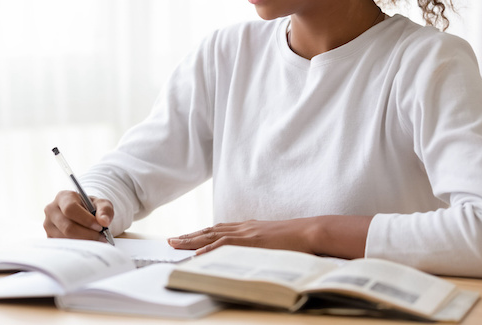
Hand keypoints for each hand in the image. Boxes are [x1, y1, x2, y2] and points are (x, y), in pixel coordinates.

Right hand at [43, 190, 113, 241]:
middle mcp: (51, 210)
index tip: (100, 226)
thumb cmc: (91, 207)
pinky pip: (63, 246)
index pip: (70, 209)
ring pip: (65, 239)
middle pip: (67, 227)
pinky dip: (78, 247)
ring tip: (97, 240)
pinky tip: (88, 244)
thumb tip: (104, 221)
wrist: (82, 214)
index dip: (86, 219)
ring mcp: (48, 225)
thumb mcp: (101, 204)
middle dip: (87, 234)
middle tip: (102, 237)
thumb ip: (105, 210)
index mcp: (63, 197)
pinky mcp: (49, 237)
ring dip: (84, 242)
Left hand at [167, 216, 369, 258]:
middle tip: (170, 241)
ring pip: (212, 236)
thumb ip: (261, 244)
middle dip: (189, 236)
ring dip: (192, 240)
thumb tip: (253, 254)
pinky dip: (210, 248)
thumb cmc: (297, 238)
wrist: (311, 231)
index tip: (185, 237)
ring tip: (175, 245)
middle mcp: (244, 228)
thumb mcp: (274, 240)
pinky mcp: (252, 240)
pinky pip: (226, 245)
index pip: (219, 230)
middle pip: (210, 231)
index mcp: (249, 228)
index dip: (200, 234)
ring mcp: (247, 233)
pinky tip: (197, 253)